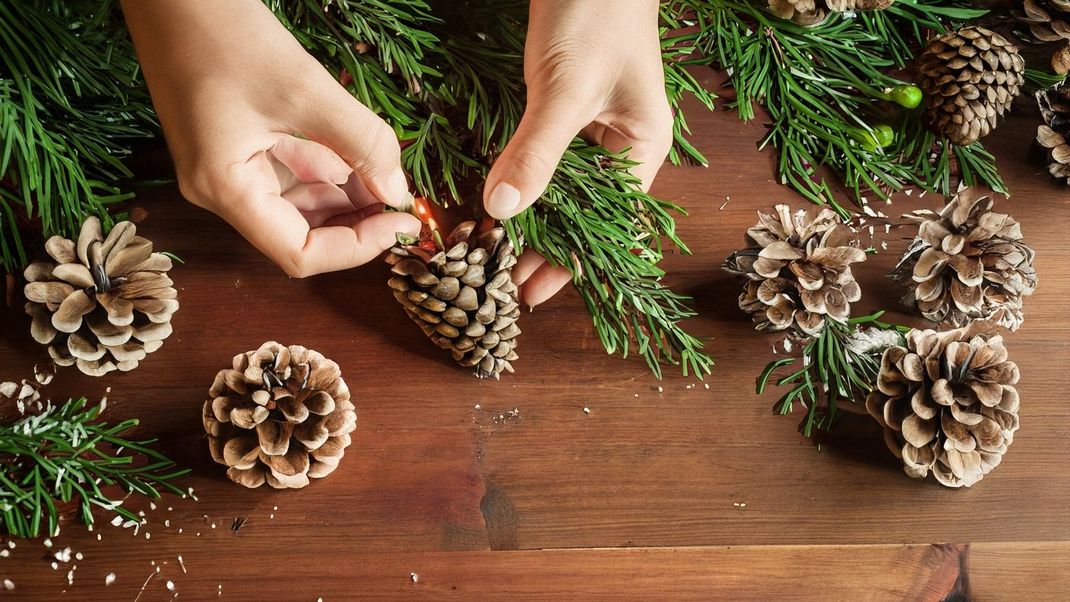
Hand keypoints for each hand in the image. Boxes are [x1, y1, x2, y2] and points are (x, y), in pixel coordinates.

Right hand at [121, 0, 419, 276]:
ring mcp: (226, 168)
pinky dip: (326, 169)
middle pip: (299, 234)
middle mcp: (220, 190)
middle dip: (355, 222)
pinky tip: (358, 154)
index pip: (298, 253)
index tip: (400, 222)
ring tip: (387, 173)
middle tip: (402, 199)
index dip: (356, 247)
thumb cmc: (223, 31)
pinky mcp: (235, 145)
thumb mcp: (306, 89)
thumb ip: (361, 142)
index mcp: (225, 189)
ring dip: (345, 195)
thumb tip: (397, 190)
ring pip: (297, 204)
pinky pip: (287, 173)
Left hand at [485, 0, 672, 306]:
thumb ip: (538, 151)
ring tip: (491, 251)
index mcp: (642, 149)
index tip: (528, 293)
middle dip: (543, 248)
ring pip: (560, 189)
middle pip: (582, 215)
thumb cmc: (595, 13)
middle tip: (497, 281)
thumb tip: (503, 211)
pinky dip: (519, 180)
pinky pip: (543, 158)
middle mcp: (621, 146)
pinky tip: (495, 200)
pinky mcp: (566, 108)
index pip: (605, 226)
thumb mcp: (567, 89)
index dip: (568, 263)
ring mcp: (593, 127)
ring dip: (528, 218)